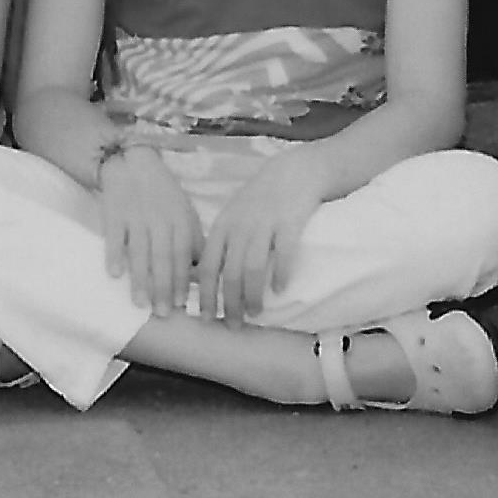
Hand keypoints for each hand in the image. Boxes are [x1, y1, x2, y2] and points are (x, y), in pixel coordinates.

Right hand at [95, 144, 205, 317]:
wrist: (133, 163)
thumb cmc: (163, 195)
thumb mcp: (184, 213)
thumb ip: (192, 241)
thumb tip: (202, 274)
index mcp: (180, 221)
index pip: (183, 255)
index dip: (183, 280)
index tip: (182, 304)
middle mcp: (160, 221)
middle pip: (163, 258)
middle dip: (164, 288)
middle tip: (163, 314)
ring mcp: (137, 218)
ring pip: (139, 252)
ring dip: (140, 279)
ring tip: (140, 304)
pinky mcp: (114, 214)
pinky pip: (114, 237)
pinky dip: (114, 254)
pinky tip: (114, 274)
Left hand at [195, 146, 329, 323]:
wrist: (294, 172)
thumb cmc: (261, 199)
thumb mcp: (234, 216)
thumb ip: (221, 243)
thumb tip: (203, 278)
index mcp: (223, 227)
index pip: (208, 267)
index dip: (206, 296)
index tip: (207, 318)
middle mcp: (240, 227)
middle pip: (230, 274)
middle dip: (230, 304)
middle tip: (234, 325)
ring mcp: (264, 224)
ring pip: (253, 268)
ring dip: (253, 295)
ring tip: (256, 313)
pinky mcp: (289, 221)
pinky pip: (283, 252)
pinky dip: (280, 274)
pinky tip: (280, 289)